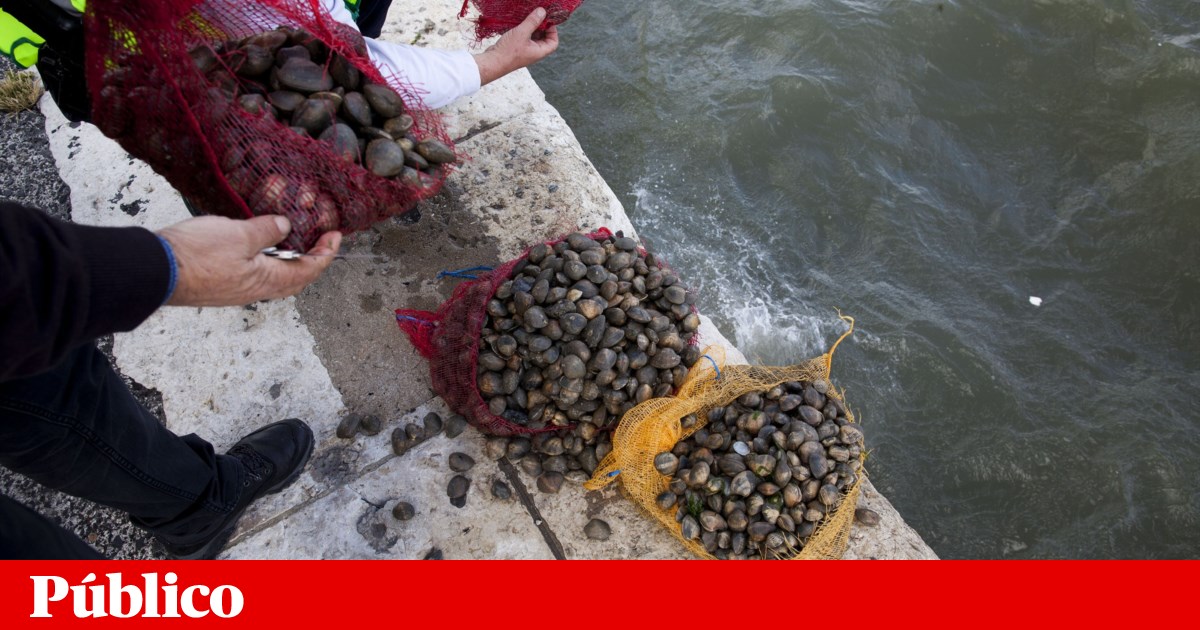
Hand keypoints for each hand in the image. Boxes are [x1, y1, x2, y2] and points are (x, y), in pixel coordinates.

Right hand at [157, 215, 341, 306]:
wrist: (154, 270)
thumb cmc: (196, 254)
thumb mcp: (239, 234)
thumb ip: (266, 230)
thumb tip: (286, 227)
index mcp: (266, 280)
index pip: (308, 270)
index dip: (325, 253)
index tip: (336, 235)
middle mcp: (254, 290)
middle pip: (293, 278)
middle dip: (311, 259)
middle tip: (320, 240)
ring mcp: (236, 289)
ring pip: (273, 276)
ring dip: (287, 258)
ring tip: (293, 239)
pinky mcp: (220, 283)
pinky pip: (253, 273)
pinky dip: (265, 258)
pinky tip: (259, 244)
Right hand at [474, 8, 559, 85]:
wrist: (493, 62)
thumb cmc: (509, 51)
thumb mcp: (522, 33)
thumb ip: (533, 21)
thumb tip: (542, 11)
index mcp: (539, 52)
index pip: (553, 42)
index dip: (553, 31)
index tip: (547, 21)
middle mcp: (534, 52)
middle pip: (544, 39)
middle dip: (542, 27)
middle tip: (537, 16)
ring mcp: (525, 51)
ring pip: (533, 38)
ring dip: (532, 28)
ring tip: (528, 18)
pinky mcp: (517, 49)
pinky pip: (524, 38)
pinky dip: (524, 30)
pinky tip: (519, 23)